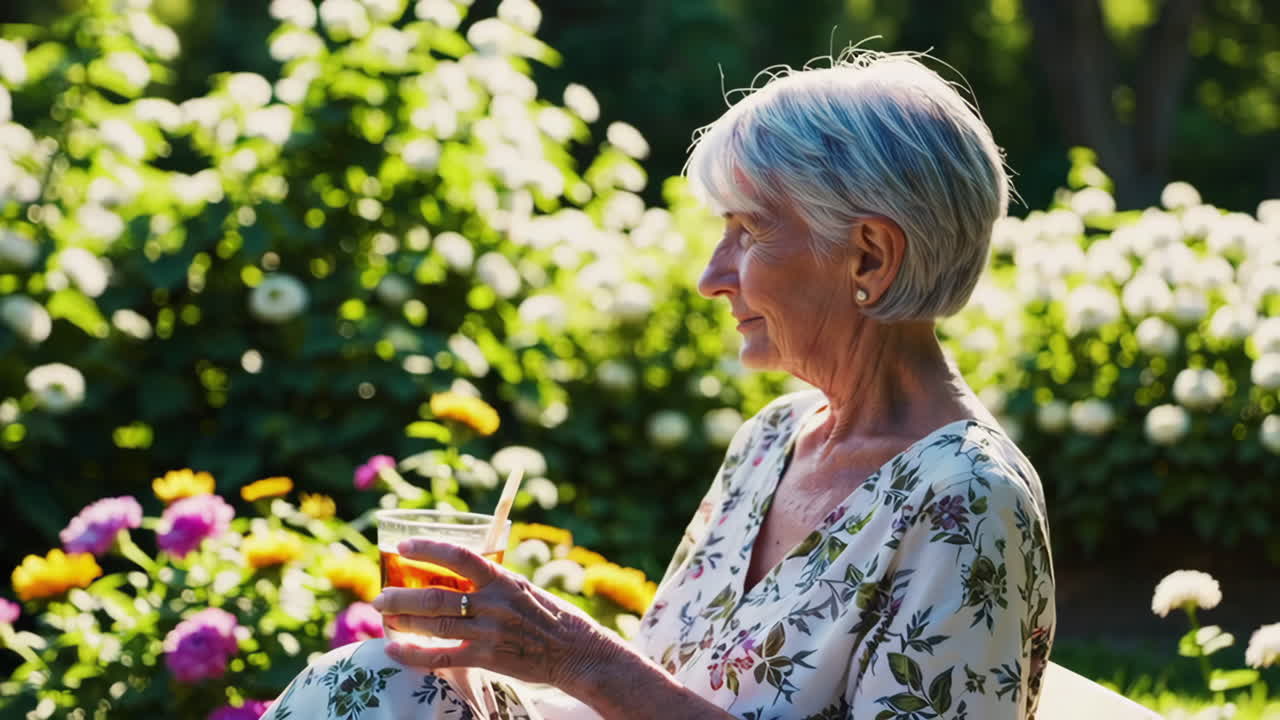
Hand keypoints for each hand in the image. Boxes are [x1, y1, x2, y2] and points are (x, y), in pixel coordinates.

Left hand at [373, 538, 617, 688]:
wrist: (576, 651)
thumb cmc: (550, 617)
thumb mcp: (524, 588)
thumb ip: (493, 583)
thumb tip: (461, 573)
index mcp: (502, 579)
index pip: (460, 556)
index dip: (428, 549)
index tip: (404, 547)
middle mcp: (493, 604)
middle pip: (437, 595)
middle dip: (402, 595)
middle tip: (381, 596)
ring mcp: (489, 632)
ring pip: (435, 625)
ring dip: (403, 621)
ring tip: (384, 617)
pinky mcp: (488, 658)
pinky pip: (443, 657)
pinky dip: (414, 654)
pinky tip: (393, 650)